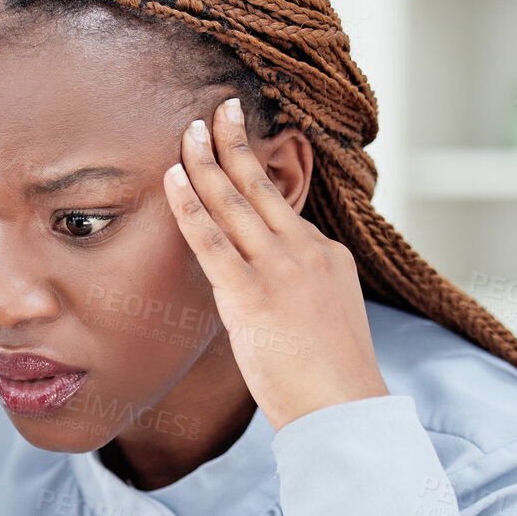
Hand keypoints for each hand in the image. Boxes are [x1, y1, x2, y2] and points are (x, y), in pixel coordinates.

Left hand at [163, 97, 387, 430]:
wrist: (343, 407)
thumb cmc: (331, 379)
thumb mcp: (324, 321)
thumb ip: (297, 295)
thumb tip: (268, 296)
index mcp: (325, 256)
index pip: (282, 206)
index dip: (257, 173)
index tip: (241, 145)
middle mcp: (304, 251)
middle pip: (261, 187)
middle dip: (236, 143)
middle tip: (218, 108)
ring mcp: (278, 269)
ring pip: (235, 202)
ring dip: (207, 161)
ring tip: (188, 129)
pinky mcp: (250, 294)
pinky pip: (211, 240)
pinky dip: (189, 205)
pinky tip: (173, 178)